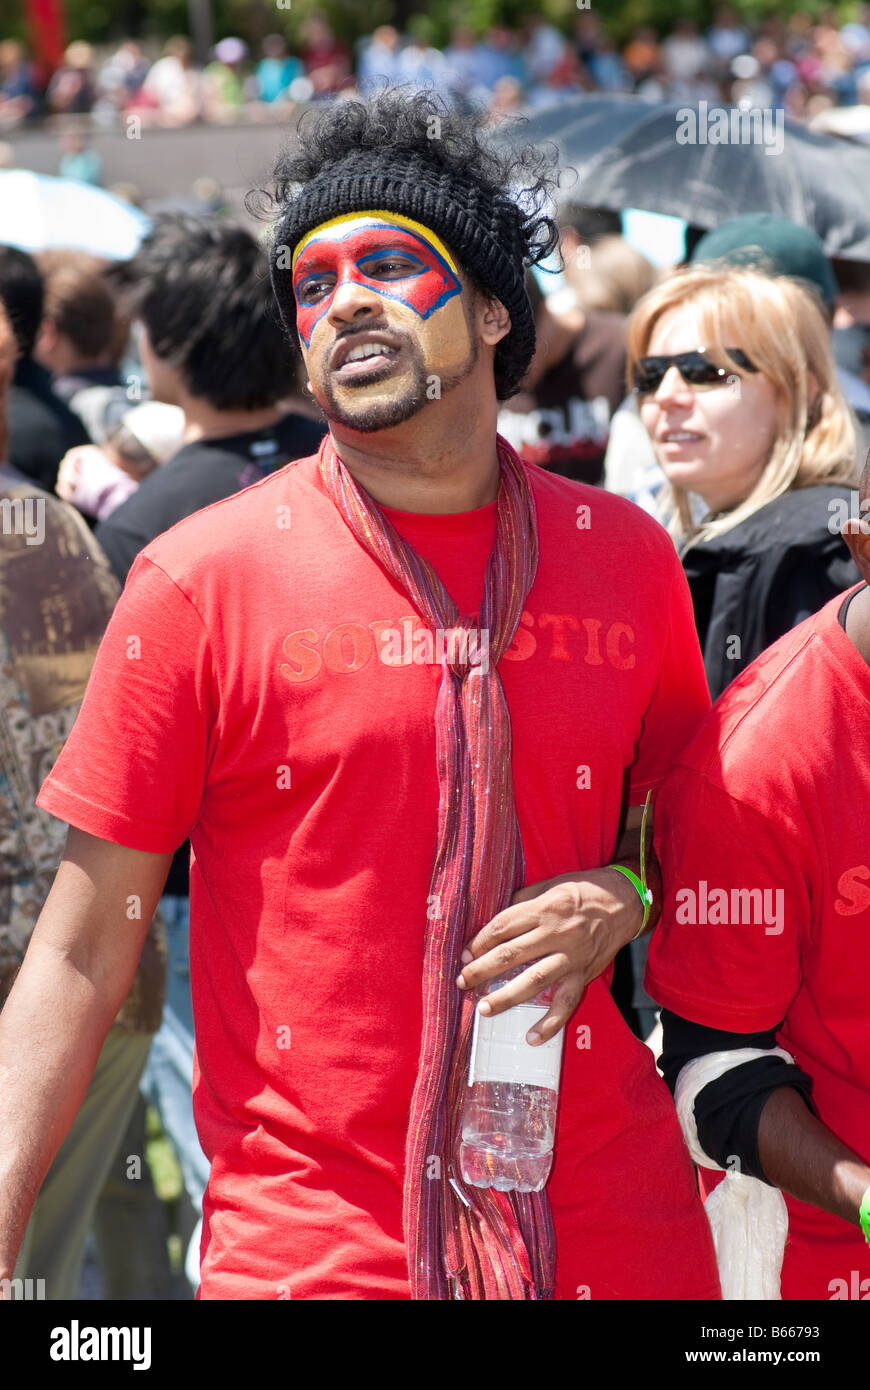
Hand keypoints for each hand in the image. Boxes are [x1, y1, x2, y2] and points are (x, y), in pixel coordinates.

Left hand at [456, 868, 643, 1045]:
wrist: (626, 901)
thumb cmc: (583, 890)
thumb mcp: (550, 885)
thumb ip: (523, 901)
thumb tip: (495, 922)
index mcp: (544, 908)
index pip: (502, 926)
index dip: (480, 941)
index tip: (465, 953)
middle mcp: (556, 933)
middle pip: (511, 954)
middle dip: (482, 969)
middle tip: (462, 981)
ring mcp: (571, 957)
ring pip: (533, 981)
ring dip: (506, 997)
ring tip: (484, 1008)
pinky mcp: (584, 975)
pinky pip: (566, 1004)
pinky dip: (549, 1023)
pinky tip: (531, 1038)